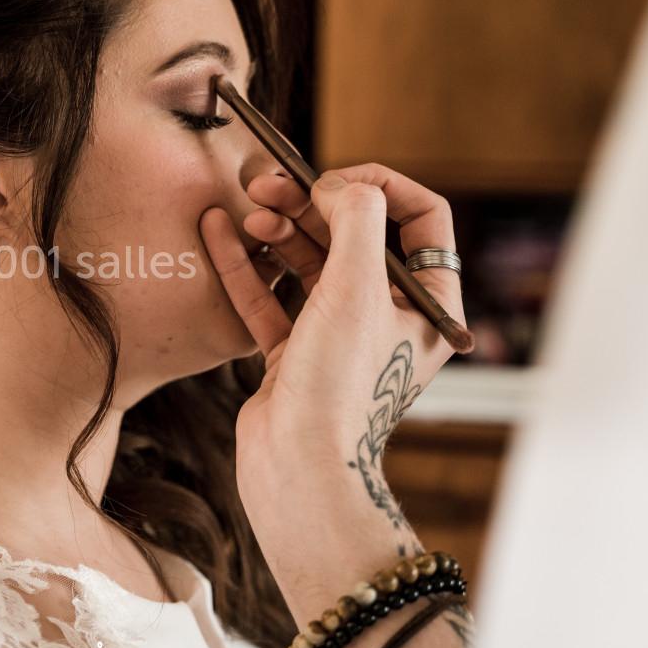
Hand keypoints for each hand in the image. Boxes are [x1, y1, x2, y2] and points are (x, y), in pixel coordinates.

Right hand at [199, 163, 464, 612]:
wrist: (297, 469)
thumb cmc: (341, 387)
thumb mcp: (357, 289)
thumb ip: (354, 221)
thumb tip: (336, 185)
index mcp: (428, 305)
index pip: (421, 218)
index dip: (378, 184)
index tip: (331, 178)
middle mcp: (389, 317)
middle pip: (354, 235)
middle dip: (311, 204)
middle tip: (269, 185)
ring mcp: (339, 336)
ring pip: (309, 263)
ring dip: (277, 230)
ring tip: (247, 210)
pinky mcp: (294, 356)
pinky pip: (269, 297)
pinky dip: (246, 264)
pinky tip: (219, 230)